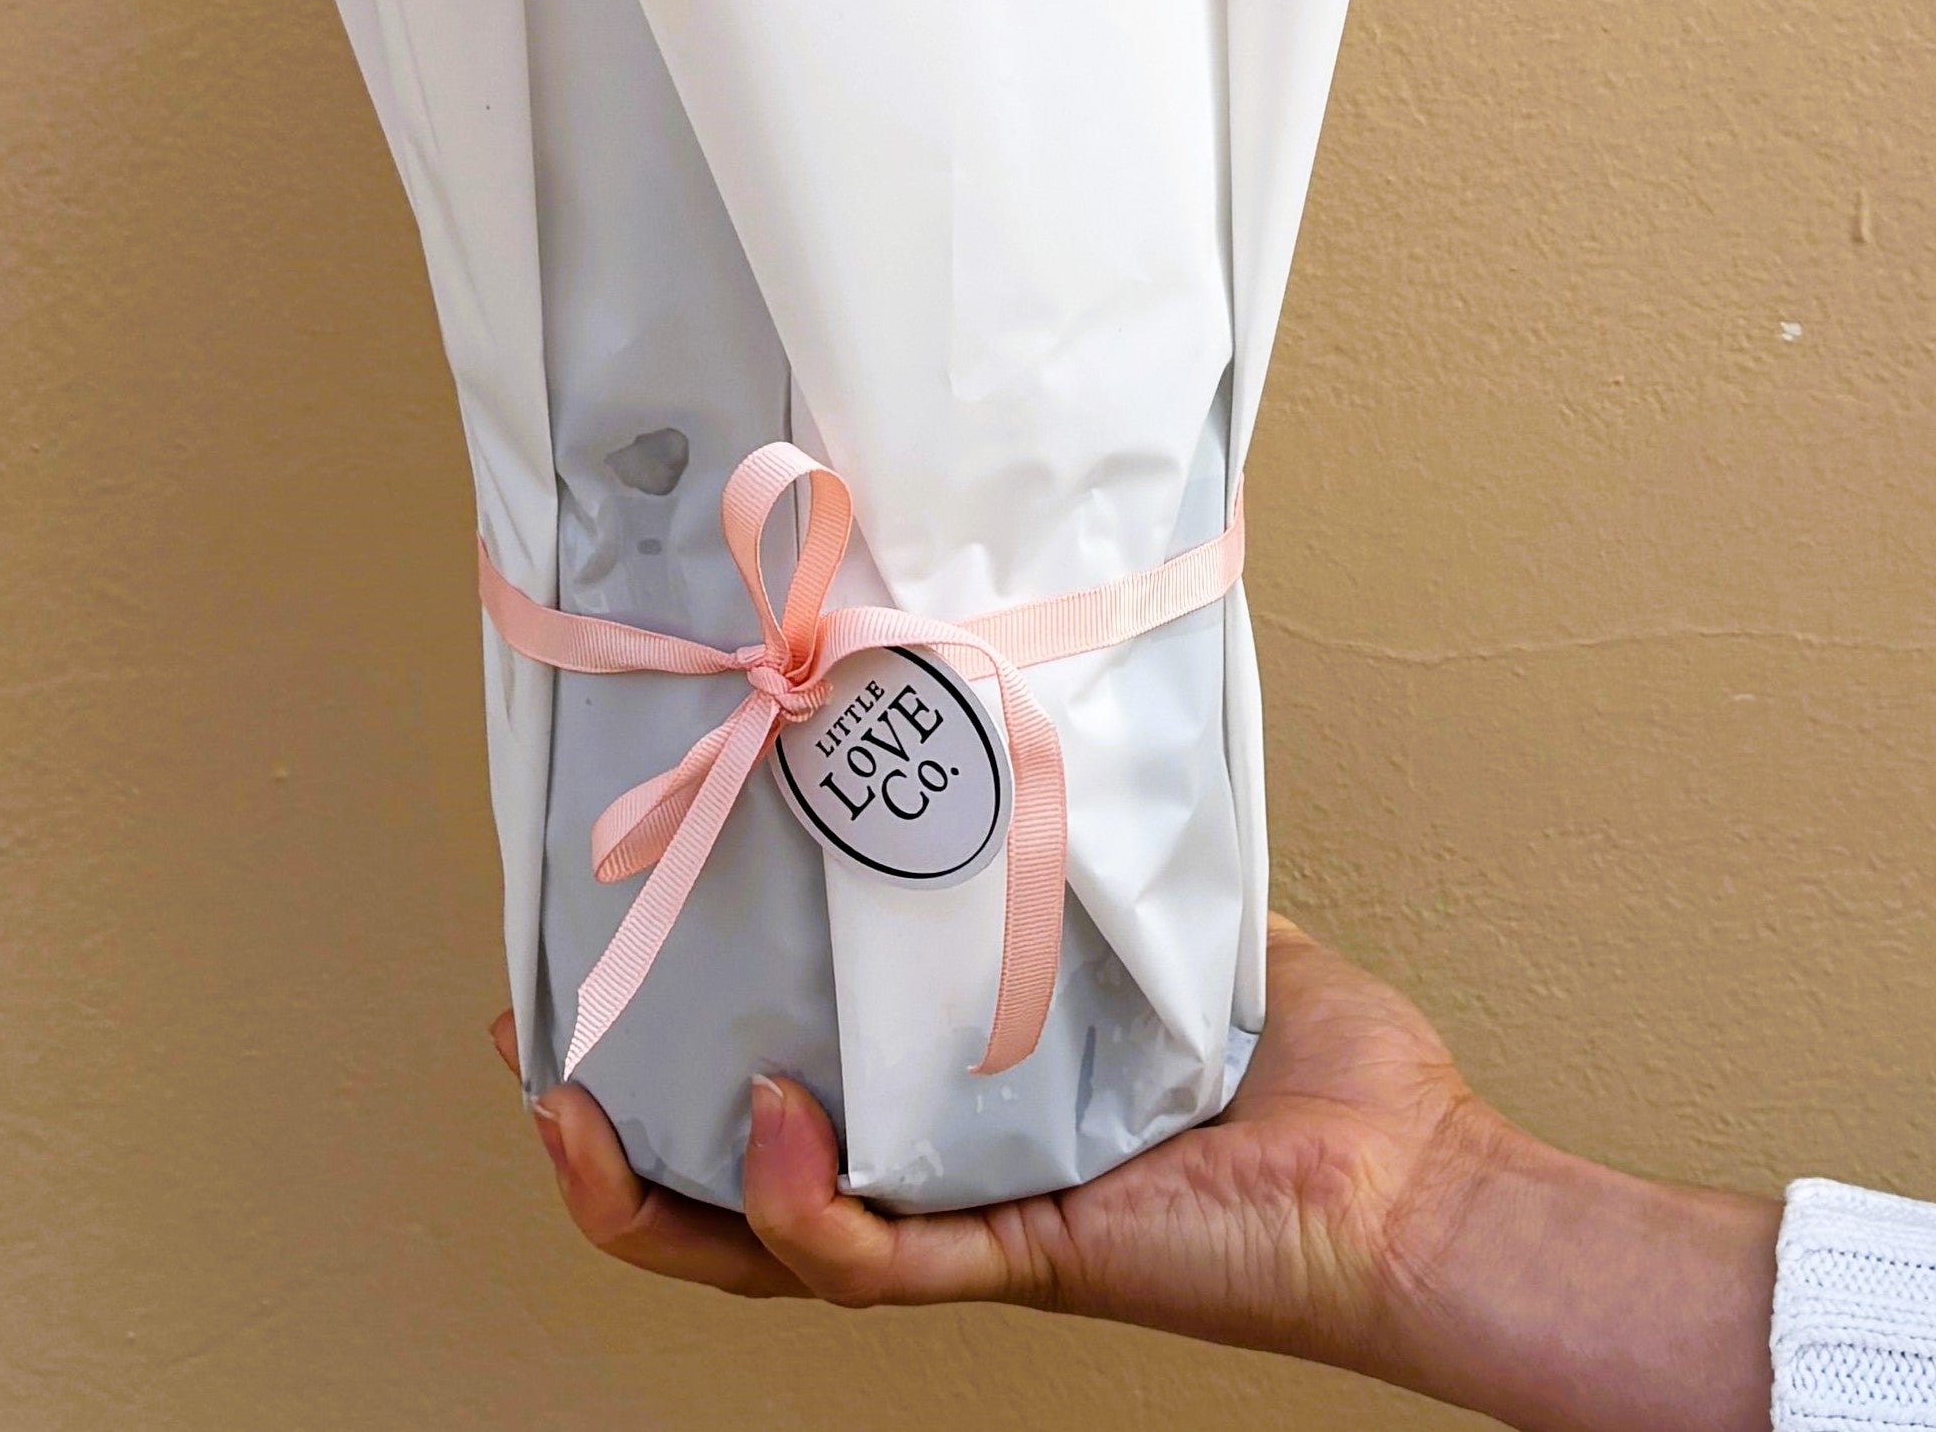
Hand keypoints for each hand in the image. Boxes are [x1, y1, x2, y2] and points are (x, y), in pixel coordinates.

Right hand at [502, 918, 1778, 1427]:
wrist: (1407, 1170)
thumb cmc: (1307, 1058)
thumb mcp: (1153, 904)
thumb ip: (1068, 823)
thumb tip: (1004, 677)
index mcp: (947, 1087)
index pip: (771, 1067)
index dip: (666, 1024)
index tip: (581, 937)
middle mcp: (934, 1163)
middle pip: (722, 1177)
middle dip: (602, 1129)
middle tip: (528, 1034)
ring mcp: (964, 1223)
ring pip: (760, 1240)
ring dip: (647, 1191)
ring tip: (574, 1109)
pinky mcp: (1018, 1257)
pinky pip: (874, 1257)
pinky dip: (799, 1204)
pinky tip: (766, 1126)